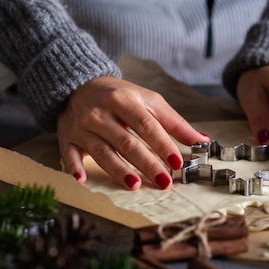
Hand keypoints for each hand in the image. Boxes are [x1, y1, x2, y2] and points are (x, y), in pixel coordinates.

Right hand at [57, 76, 208, 189]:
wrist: (78, 84)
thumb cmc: (119, 94)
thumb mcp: (147, 99)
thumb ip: (173, 121)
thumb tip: (201, 141)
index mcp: (123, 99)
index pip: (145, 124)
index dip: (162, 144)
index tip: (177, 162)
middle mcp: (100, 113)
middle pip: (125, 141)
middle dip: (146, 163)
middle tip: (163, 181)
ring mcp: (82, 126)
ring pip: (102, 151)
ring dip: (118, 170)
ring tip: (135, 185)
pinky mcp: (67, 138)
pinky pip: (70, 154)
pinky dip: (75, 167)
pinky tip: (83, 180)